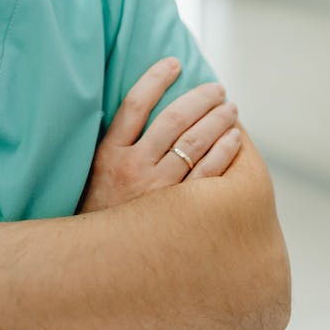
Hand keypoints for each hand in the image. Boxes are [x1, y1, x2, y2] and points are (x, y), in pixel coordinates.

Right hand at [77, 58, 240, 213]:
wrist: (98, 266)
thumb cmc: (100, 214)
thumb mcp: (94, 175)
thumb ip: (115, 145)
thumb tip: (141, 110)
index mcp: (109, 154)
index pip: (135, 103)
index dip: (156, 78)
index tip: (174, 62)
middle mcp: (133, 168)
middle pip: (173, 119)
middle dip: (200, 98)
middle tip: (216, 88)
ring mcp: (157, 191)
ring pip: (195, 143)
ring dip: (217, 120)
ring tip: (230, 108)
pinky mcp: (178, 212)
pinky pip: (209, 175)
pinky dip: (225, 151)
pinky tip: (235, 138)